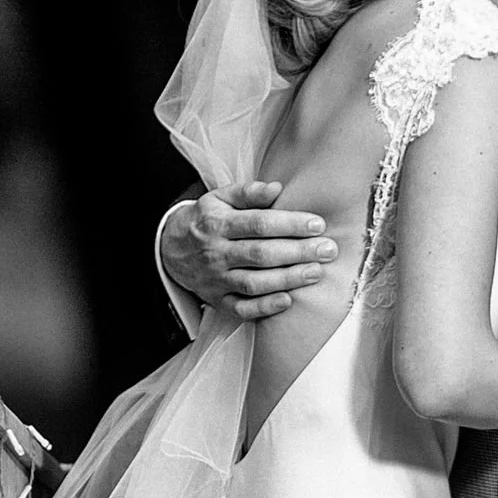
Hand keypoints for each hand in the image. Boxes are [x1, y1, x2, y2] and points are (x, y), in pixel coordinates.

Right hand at [161, 182, 336, 321]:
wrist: (169, 248)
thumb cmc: (204, 220)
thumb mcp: (219, 198)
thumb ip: (247, 192)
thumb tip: (276, 188)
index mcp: (218, 223)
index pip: (258, 224)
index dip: (290, 224)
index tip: (317, 225)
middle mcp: (216, 253)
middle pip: (260, 254)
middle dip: (298, 252)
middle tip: (327, 250)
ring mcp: (216, 279)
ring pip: (254, 283)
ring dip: (287, 279)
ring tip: (316, 272)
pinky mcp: (217, 300)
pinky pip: (241, 309)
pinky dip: (264, 308)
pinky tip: (288, 301)